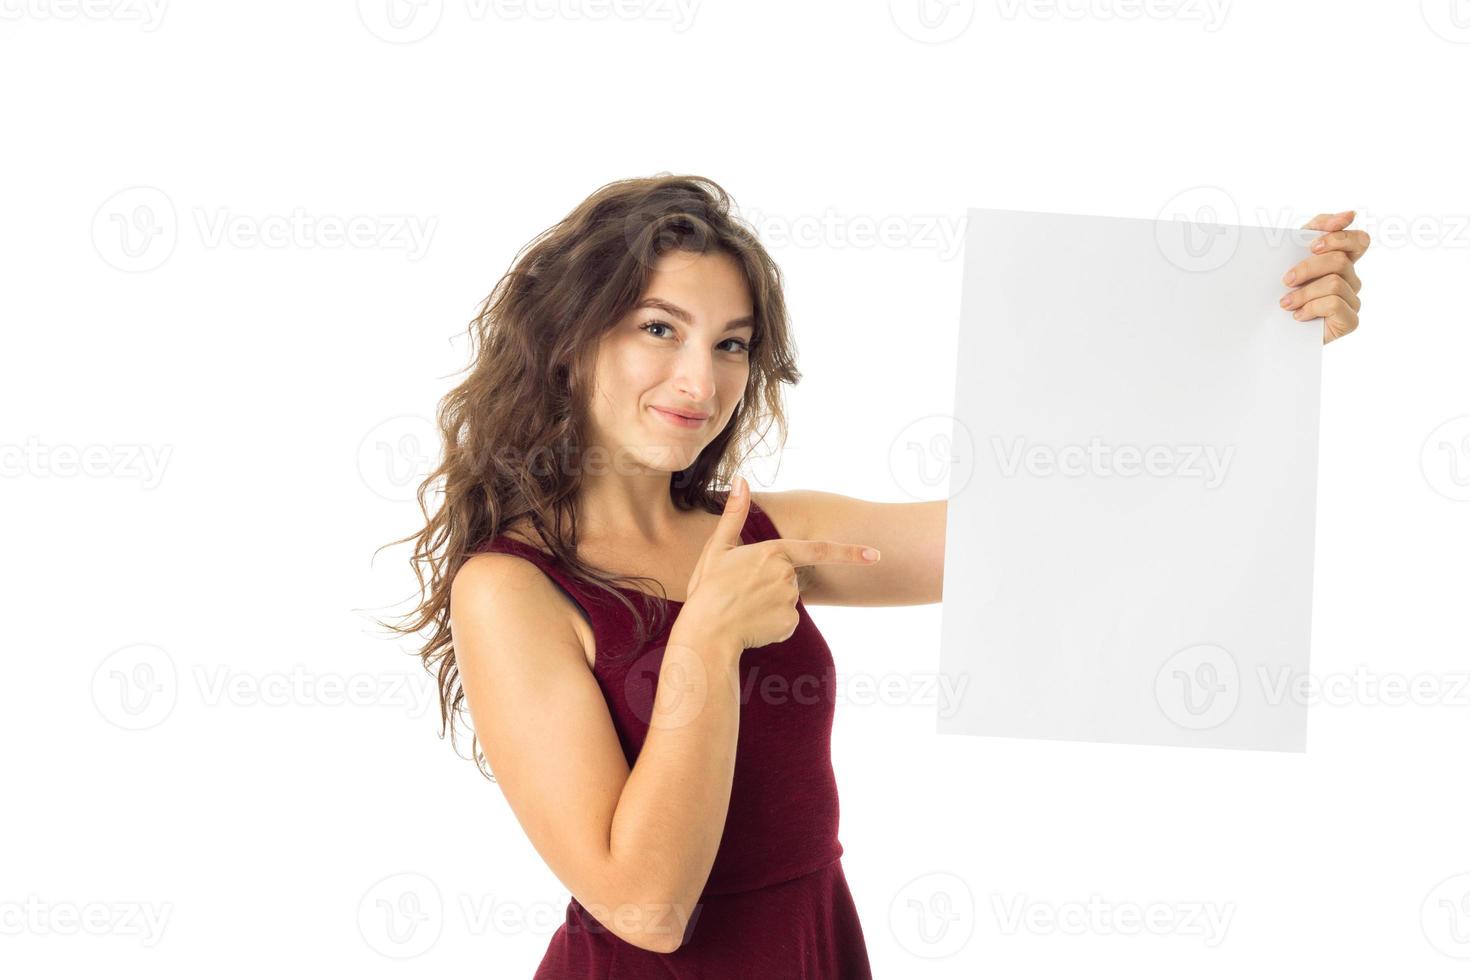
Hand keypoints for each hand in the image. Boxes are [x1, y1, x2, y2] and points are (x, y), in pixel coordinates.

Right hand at [677, 475, 879, 656]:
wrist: (707, 633)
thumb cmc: (708, 589)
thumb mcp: (718, 548)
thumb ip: (734, 514)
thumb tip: (741, 479)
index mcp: (774, 553)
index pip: (818, 550)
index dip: (849, 552)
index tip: (875, 554)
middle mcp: (788, 576)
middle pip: (790, 576)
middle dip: (771, 583)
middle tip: (740, 591)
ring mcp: (791, 601)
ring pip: (787, 599)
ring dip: (769, 603)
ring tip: (743, 608)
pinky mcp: (790, 624)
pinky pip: (785, 620)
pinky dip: (772, 623)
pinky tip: (752, 624)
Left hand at [1280, 210, 1370, 344]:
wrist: (1269, 331)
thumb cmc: (1282, 291)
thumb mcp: (1292, 255)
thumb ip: (1316, 229)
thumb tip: (1349, 215)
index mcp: (1343, 261)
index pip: (1359, 240)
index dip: (1340, 237)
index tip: (1313, 245)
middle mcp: (1352, 279)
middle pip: (1339, 260)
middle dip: (1307, 268)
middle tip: (1286, 279)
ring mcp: (1353, 300)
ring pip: (1334, 283)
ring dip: (1303, 292)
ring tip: (1286, 303)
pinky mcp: (1350, 321)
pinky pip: (1335, 303)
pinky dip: (1311, 307)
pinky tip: (1298, 315)